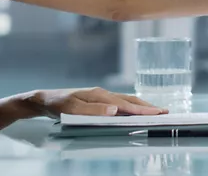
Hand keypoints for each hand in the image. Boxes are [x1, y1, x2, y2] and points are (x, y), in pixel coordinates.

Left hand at [23, 87, 165, 118]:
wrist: (44, 99)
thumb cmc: (57, 104)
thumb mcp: (72, 109)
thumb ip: (93, 110)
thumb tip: (114, 109)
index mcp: (100, 95)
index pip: (126, 104)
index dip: (142, 109)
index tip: (157, 113)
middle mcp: (103, 93)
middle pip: (130, 99)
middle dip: (148, 106)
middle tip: (164, 111)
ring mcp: (100, 96)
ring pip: (125, 100)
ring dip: (141, 105)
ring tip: (154, 110)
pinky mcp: (97, 100)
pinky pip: (119, 102)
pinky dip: (130, 106)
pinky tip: (133, 110)